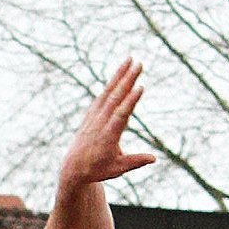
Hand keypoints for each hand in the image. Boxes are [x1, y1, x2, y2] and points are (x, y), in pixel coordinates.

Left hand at [58, 58, 155, 194]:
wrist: (73, 167)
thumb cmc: (98, 169)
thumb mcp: (117, 169)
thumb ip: (135, 161)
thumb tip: (154, 159)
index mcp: (108, 136)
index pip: (121, 115)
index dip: (130, 102)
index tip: (140, 88)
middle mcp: (100, 122)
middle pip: (115, 98)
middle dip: (127, 80)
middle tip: (139, 64)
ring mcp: (94, 115)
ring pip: (108, 91)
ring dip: (119, 75)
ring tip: (130, 60)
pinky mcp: (91, 113)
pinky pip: (103, 95)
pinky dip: (111, 83)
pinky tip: (119, 73)